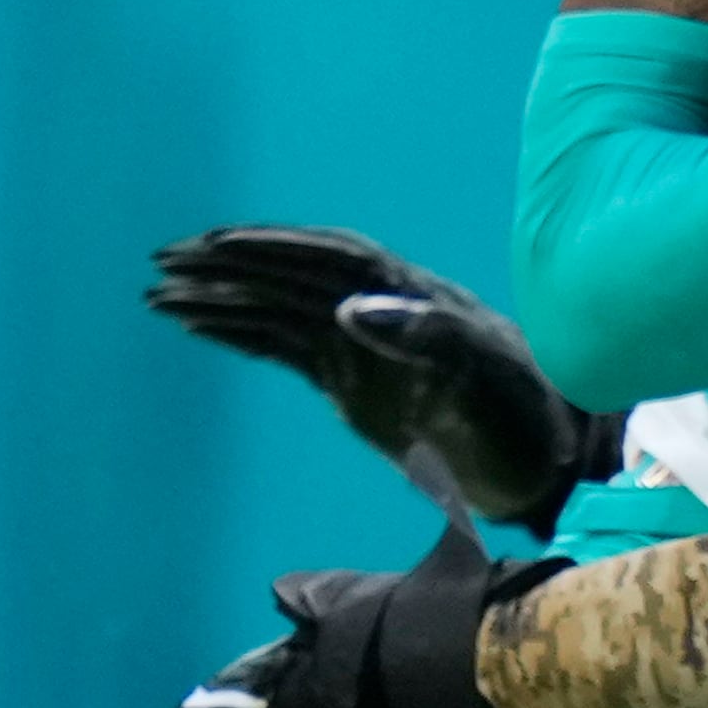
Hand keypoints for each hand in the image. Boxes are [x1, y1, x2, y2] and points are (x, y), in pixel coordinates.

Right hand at [146, 226, 618, 536]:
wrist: (548, 462)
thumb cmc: (523, 415)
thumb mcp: (481, 374)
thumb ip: (422, 336)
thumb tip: (347, 307)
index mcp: (412, 295)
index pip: (330, 257)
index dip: (274, 247)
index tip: (216, 245)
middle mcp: (381, 310)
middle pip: (293, 275)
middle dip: (230, 265)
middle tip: (163, 262)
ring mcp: (363, 345)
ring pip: (279, 309)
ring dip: (222, 299)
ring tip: (160, 296)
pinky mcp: (352, 382)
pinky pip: (284, 346)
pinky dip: (240, 333)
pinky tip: (198, 326)